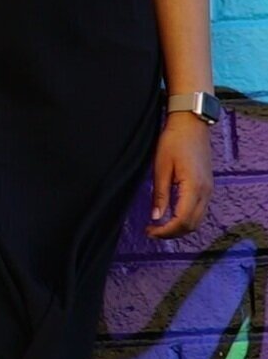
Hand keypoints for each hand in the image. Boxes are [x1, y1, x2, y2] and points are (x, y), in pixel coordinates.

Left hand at [146, 113, 215, 237]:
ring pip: (198, 219)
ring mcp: (209, 189)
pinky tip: (171, 216)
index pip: (182, 220)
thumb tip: (156, 217)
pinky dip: (186, 218)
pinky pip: (199, 210)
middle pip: (192, 224)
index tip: (149, 232)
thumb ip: (160, 194)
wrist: (191, 125)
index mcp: (194, 187)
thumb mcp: (161, 167)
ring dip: (180, 227)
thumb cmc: (173, 141)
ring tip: (159, 226)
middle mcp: (206, 192)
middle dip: (172, 233)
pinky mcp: (207, 186)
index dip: (166, 231)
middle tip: (152, 232)